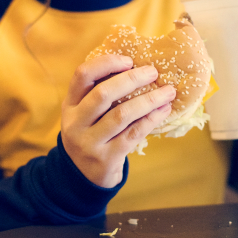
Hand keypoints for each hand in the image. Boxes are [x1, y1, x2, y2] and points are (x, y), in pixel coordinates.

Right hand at [61, 55, 175, 187]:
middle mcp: (75, 123)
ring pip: (121, 114)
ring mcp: (89, 143)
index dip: (106, 63)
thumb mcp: (84, 114)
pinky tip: (164, 110)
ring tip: (168, 92)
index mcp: (70, 105)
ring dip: (148, 100)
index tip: (129, 60)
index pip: (82, 75)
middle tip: (153, 72)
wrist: (82, 177)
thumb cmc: (91, 135)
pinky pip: (133, 134)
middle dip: (131, 79)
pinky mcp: (106, 158)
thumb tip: (136, 66)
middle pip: (102, 94)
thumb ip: (99, 93)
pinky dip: (151, 120)